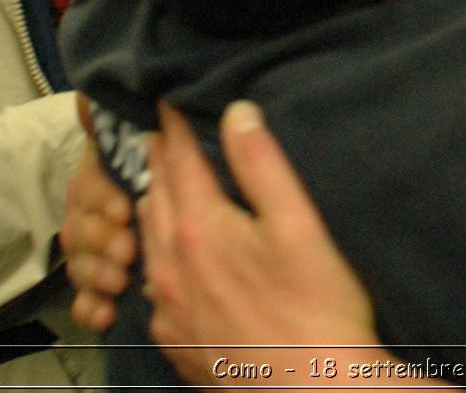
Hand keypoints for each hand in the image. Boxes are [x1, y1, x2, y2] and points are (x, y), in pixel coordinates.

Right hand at [60, 97, 136, 332]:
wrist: (172, 189)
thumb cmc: (158, 153)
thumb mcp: (136, 133)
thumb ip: (108, 116)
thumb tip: (90, 99)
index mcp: (103, 176)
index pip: (91, 188)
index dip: (102, 198)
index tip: (124, 208)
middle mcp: (93, 211)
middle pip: (82, 229)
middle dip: (101, 241)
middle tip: (126, 250)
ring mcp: (95, 248)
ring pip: (82, 263)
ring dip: (96, 273)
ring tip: (119, 280)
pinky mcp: (103, 282)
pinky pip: (87, 298)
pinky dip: (91, 307)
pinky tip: (104, 316)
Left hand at [142, 103, 377, 385]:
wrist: (313, 388)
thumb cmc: (317, 306)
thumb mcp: (299, 223)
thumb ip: (263, 164)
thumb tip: (236, 112)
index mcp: (199, 228)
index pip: (177, 160)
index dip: (174, 125)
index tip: (170, 100)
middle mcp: (171, 267)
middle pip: (154, 197)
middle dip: (158, 161)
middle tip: (161, 134)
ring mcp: (169, 309)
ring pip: (148, 242)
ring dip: (153, 208)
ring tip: (163, 187)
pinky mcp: (178, 341)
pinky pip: (154, 288)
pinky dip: (159, 258)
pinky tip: (172, 261)